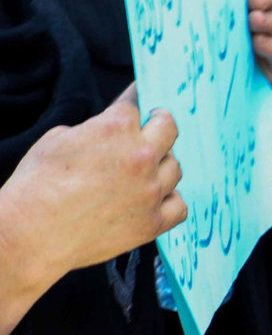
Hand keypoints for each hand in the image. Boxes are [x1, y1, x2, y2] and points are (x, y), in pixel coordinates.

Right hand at [0, 98, 185, 294]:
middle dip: (160, 123)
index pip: (136, 103)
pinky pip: (178, 205)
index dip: (136, 100)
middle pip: (169, 128)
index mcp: (116, 129)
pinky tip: (159, 198)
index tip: (143, 98)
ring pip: (174, 167)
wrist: (29, 235)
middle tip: (155, 124)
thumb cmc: (35, 187)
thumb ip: (91, 130)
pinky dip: (170, 200)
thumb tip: (104, 131)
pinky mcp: (151, 222)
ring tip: (148, 169)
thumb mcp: (56, 139)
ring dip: (162, 165)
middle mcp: (141, 156)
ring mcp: (150, 190)